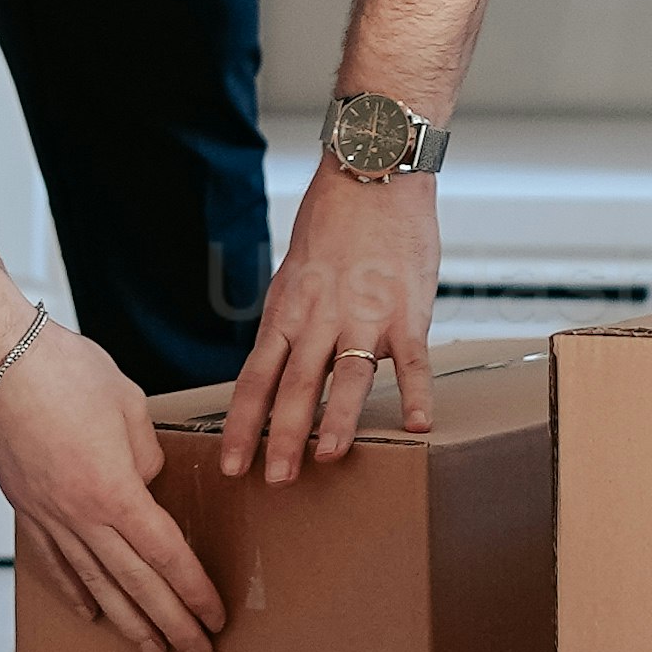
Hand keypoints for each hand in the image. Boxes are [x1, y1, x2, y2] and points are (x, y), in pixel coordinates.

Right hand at [0, 316, 224, 651]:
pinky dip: (74, 591)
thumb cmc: (63, 370)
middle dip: (171, 624)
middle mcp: (80, 516)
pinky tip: (91, 612)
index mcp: (114, 491)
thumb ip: (146, 454)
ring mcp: (48, 516)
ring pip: (95, 583)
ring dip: (127, 621)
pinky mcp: (24, 507)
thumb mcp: (129, 405)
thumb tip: (148, 484)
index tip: (215, 618)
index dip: (194, 591)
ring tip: (152, 650)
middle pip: (135, 583)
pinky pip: (54, 562)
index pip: (165, 555)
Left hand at [221, 163, 438, 485]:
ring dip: (336, 422)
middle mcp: (320, 317)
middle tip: (275, 480)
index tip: (233, 464)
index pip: (255, 378)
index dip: (242, 425)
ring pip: (346, 378)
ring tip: (329, 458)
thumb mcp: (295, 272)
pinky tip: (419, 424)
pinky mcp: (408, 309)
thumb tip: (280, 364)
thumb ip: (291, 321)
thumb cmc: (335, 221)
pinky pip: (414, 359)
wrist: (374, 172)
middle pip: (294, 387)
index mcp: (287, 311)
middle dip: (281, 438)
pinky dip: (417, 392)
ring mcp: (365, 314)